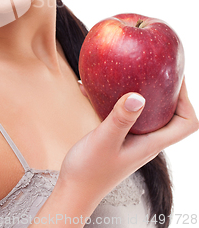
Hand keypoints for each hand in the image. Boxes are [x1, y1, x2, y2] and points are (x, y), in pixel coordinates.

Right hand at [59, 78, 197, 206]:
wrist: (73, 191)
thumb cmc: (89, 171)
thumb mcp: (104, 140)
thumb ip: (121, 119)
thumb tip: (138, 96)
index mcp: (151, 143)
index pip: (186, 123)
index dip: (187, 100)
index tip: (175, 78)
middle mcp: (146, 141)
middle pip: (170, 114)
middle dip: (166, 90)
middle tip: (153, 69)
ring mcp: (132, 139)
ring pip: (145, 112)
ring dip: (139, 92)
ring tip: (126, 73)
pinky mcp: (118, 137)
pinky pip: (123, 113)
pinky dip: (113, 99)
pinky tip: (90, 89)